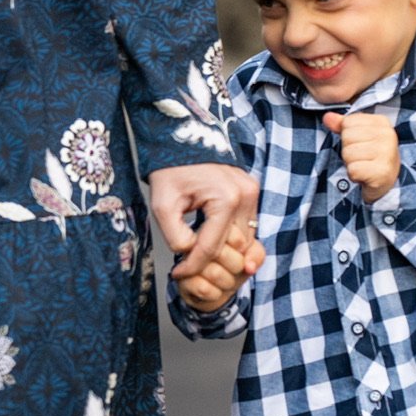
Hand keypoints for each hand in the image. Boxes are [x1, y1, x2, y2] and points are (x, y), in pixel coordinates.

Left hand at [150, 162, 260, 282]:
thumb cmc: (171, 170)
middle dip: (208, 262)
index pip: (211, 248)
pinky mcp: (251, 194)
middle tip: (186, 268)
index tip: (177, 274)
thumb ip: (175, 236)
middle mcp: (245, 196)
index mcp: (226, 199)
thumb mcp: (163, 205)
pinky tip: (209, 241)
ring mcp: (252, 194)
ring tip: (196, 257)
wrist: (182, 141)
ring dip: (221, 253)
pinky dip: (228, 239)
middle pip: (231, 248)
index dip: (193, 266)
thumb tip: (189, 254)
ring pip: (242, 241)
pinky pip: (244, 228)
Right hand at [176, 222, 262, 312]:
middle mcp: (197, 241)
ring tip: (224, 280)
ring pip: (214, 273)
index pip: (236, 239)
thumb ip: (256, 255)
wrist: (214, 290)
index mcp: (215, 228)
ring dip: (227, 283)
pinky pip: (204, 288)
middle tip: (233, 270)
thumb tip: (249, 266)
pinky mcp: (181, 278)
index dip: (243, 253)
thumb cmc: (231, 269)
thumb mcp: (250, 257)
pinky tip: (214, 290)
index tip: (240, 256)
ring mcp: (187, 259)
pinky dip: (215, 294)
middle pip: (223, 255)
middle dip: (236, 269)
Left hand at [323, 111, 399, 203]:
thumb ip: (342, 125)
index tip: (360, 144)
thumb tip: (327, 117)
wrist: (384, 181)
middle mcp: (387, 134)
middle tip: (361, 158)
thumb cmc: (369, 156)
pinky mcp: (382, 171)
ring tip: (363, 166)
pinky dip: (354, 175)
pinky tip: (364, 175)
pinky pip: (353, 170)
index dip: (347, 136)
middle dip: (348, 150)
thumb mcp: (357, 136)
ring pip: (348, 154)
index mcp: (381, 122)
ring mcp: (387, 153)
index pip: (348, 122)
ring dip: (350, 163)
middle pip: (347, 137)